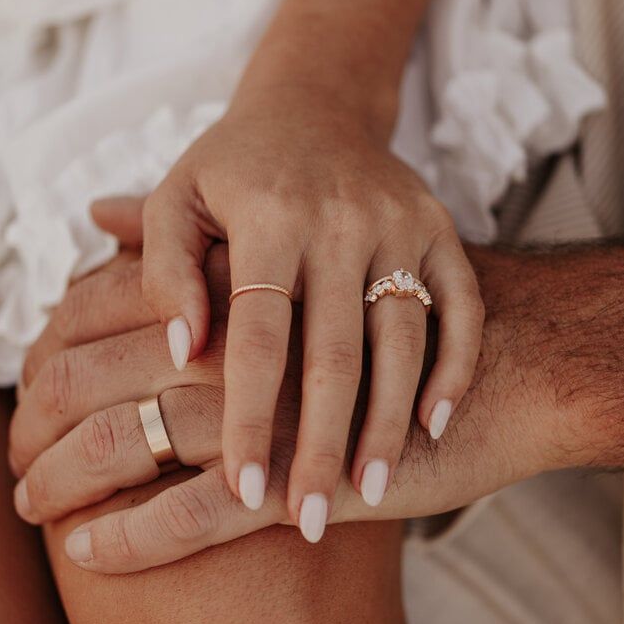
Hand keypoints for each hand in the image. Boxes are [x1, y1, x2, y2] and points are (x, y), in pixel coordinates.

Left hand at [139, 66, 482, 539]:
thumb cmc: (235, 168)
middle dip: (325, 443)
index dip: (252, 416)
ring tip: (370, 490)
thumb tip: (182, 350)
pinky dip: (453, 368)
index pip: (258, 334)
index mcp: (270, 214)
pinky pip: (461, 308)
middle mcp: (341, 220)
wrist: (316, 107)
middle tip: (312, 516)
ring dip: (389, 421)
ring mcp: (402, 225)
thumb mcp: (177, 197)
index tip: (245, 490)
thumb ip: (162, 269)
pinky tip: (433, 425)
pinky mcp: (443, 232)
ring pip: (404, 340)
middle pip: (336, 352)